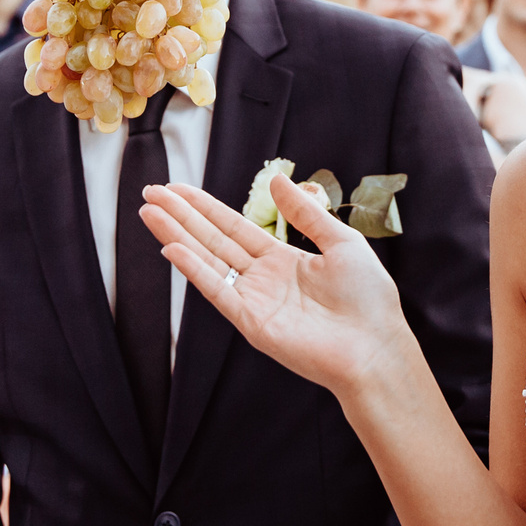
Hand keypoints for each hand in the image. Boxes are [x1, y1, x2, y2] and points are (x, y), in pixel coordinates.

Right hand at [141, 176, 413, 399]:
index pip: (233, 227)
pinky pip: (217, 291)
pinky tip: (172, 249)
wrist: (376, 347)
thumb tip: (278, 178)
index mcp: (282, 261)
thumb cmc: (368, 299)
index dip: (204, 207)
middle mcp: (262, 279)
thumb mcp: (341, 242)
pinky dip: (194, 270)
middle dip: (180, 216)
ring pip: (207, 261)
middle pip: (212, 240)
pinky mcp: (251, 323)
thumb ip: (306, 212)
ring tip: (149, 212)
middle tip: (150, 193)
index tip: (178, 188)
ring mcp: (253, 301)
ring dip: (177, 236)